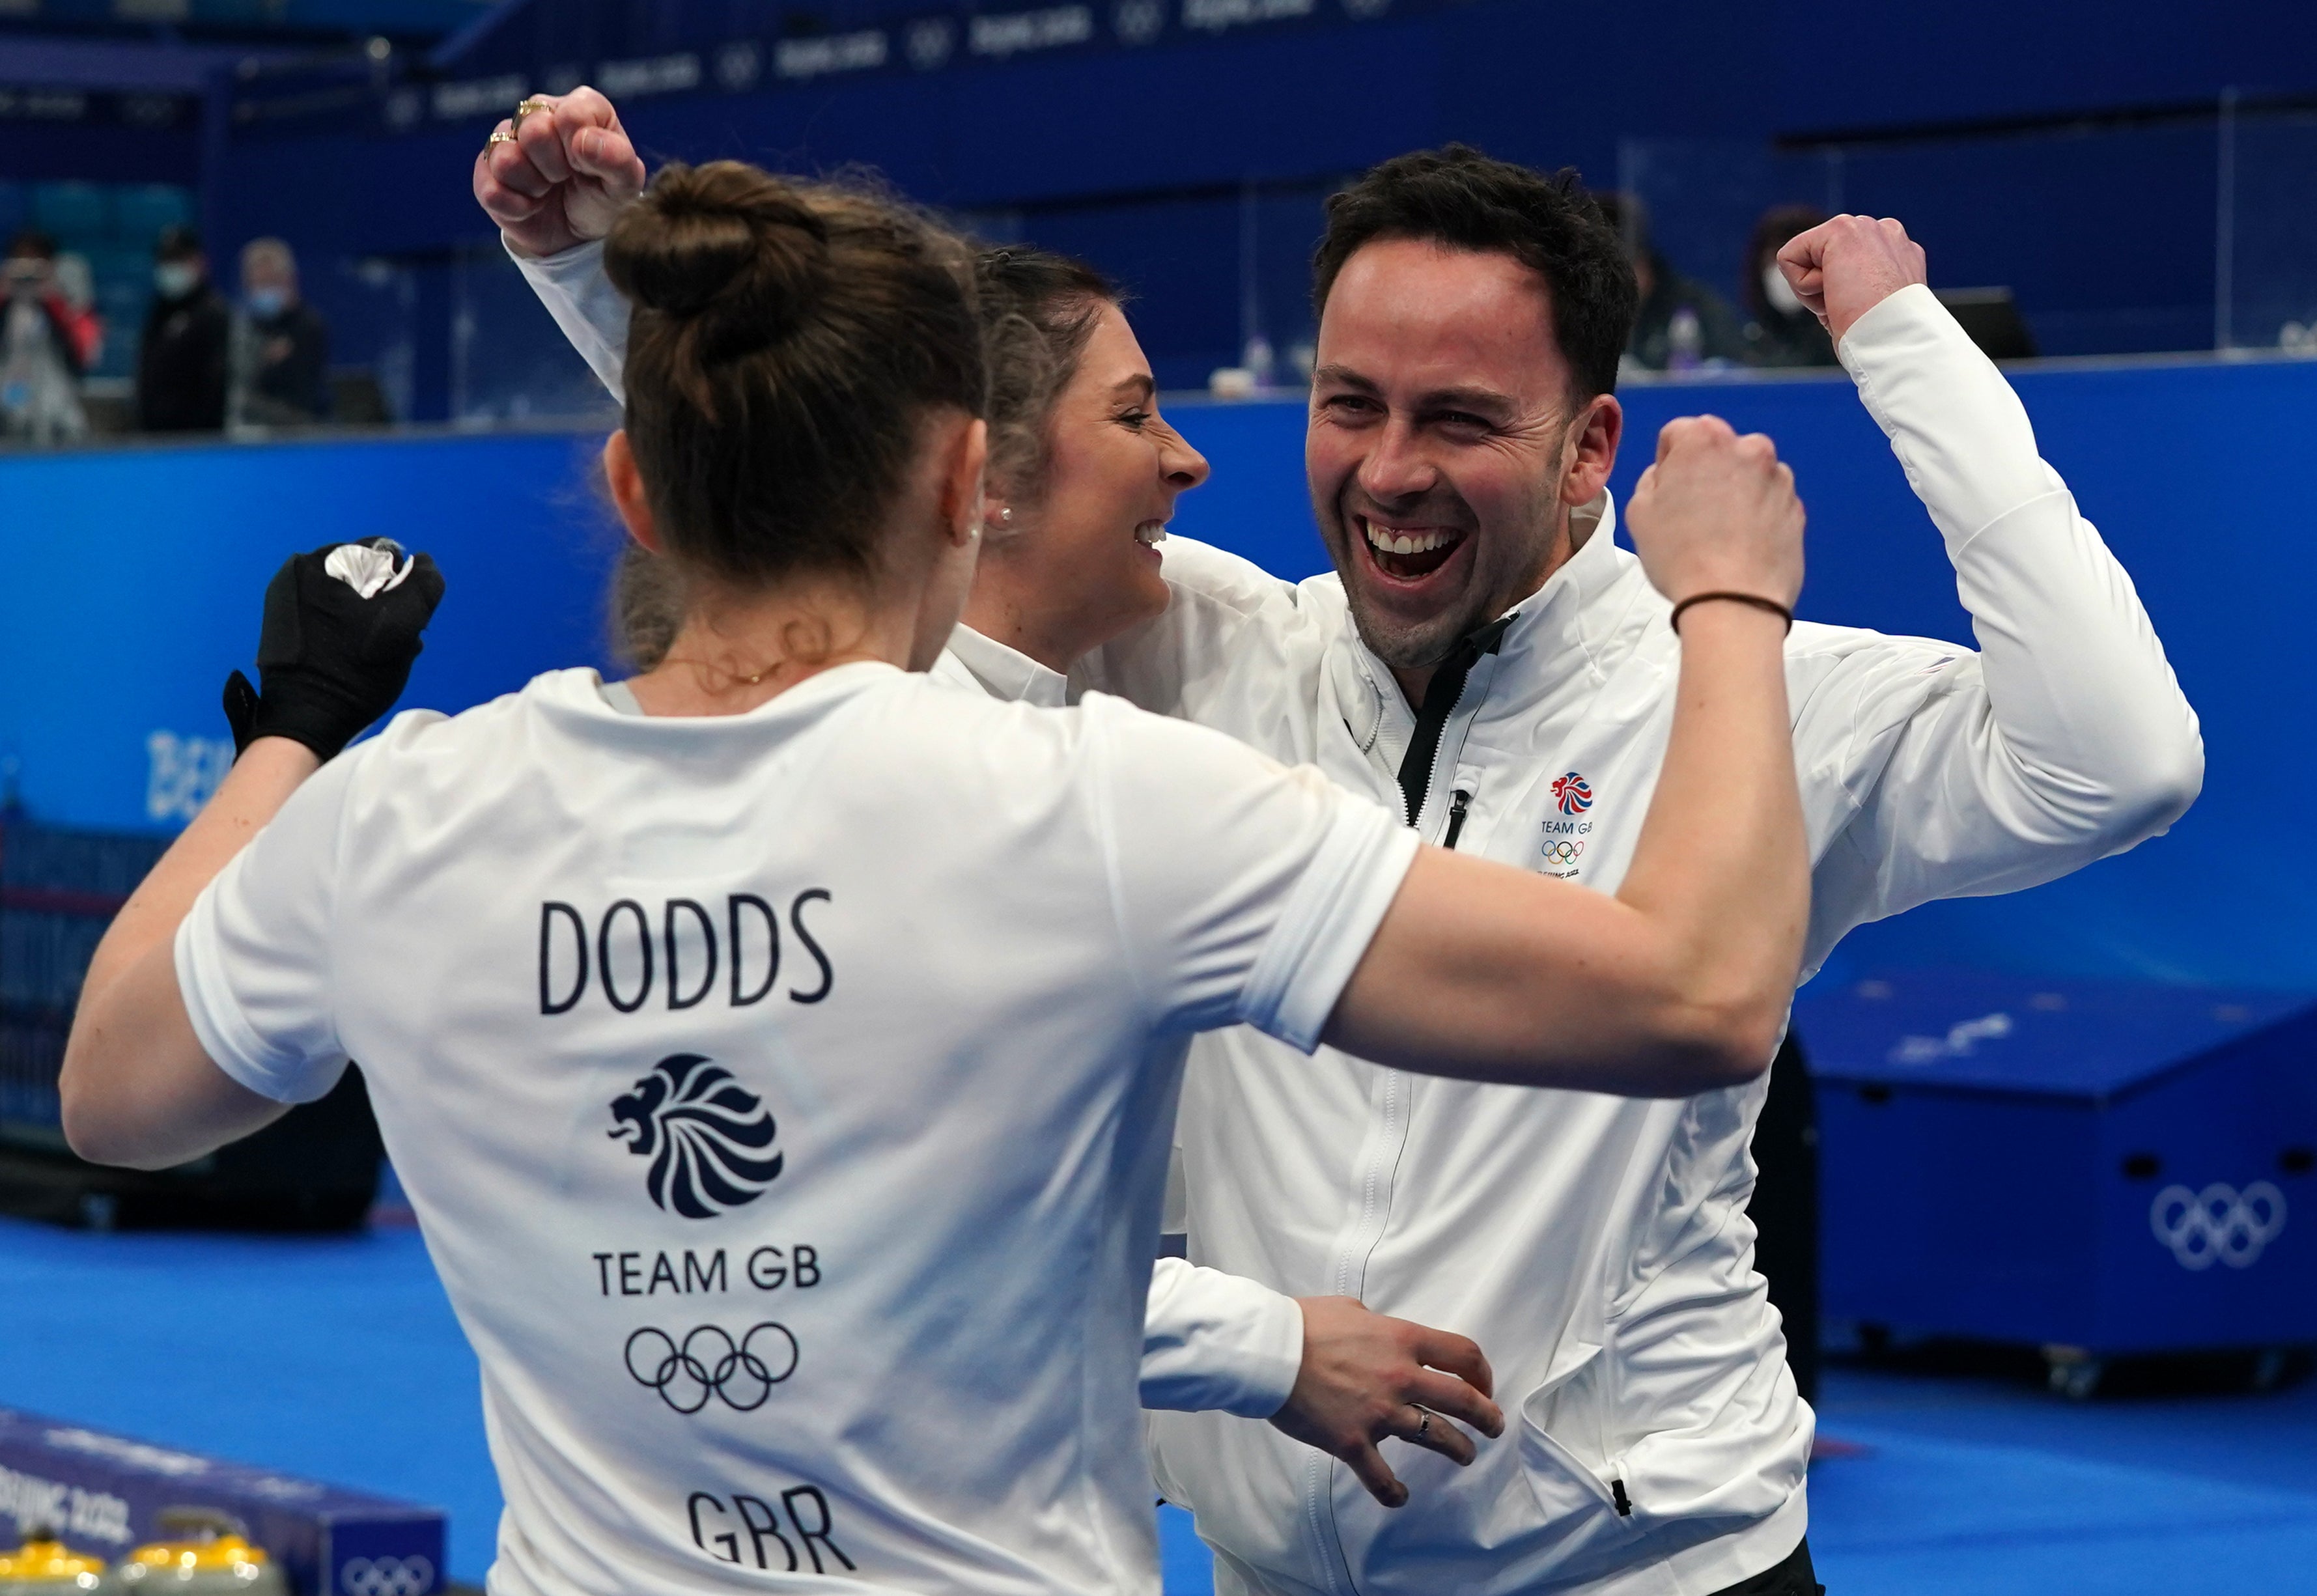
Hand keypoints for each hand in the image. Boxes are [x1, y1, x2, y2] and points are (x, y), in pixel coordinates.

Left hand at [224, 539, 445, 760]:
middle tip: (392, 638)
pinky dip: (345, 630)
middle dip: (384, 603)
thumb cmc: (355, 672)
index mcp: (316, 563)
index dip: (403, 585)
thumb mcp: (403, 626)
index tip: (407, 619)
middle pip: (361, 576)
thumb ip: (423, 586)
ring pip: (346, 598)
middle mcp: (294, 573)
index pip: (379, 554)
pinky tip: (353, 656)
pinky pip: (326, 616)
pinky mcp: (281, 625)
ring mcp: (284, 600)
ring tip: (376, 652)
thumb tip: (423, 562)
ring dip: (368, 619)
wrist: (305, 720)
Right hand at [473, 87, 647, 257]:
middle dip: (556, 168)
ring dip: (534, 187)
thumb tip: (583, 141)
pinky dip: (517, 208)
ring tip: (548, 190)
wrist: (578, 235)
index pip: (571, 114)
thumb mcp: (625, 184)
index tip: (587, 166)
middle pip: (533, 131)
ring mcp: (506, 141)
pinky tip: (530, 207)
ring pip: (506, 159)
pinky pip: (491, 191)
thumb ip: (617, 158)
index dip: (580, 148)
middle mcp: (537, 114)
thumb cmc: (604, 198)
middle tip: (566, 178)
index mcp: (577, 107)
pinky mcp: (485, 173)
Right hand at [1266, 1296, 1503, 1508]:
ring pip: (1436, 1437)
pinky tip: (1401, 1497)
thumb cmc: (1303, 1324)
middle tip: (1494, 1426)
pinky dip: (1394, 1492)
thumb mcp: (1350, 1310)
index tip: (1483, 1384)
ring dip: (1458, 1449)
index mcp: (1402, 1339)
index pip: (1462, 1353)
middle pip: (1463, 1400)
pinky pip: (1381, 1476)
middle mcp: (1400, 1377)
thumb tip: (1380, 1331)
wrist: (1268, 1352)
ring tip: (1465, 1456)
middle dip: (1487, 1416)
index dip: (1481, 1372)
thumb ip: (1376, 1325)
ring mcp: (1379, 1413)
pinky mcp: (1353, 1442)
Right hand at [1625, 416, 1804, 612]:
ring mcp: (1778, 477)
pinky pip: (1769, 501)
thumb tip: (1667, 477)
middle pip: (1719, 450)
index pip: (1678, 433)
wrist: (1734, 602)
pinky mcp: (1796, 507)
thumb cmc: (1681, 556)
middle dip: (1705, 472)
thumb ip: (1652, 480)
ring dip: (1733, 492)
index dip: (1668, 462)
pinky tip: (1740, 544)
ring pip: (1747, 474)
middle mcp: (1749, 448)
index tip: (1667, 491)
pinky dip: (1756, 514)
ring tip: (1718, 533)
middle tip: (1691, 513)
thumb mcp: (1639, 512)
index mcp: (1705, 439)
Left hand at [1775, 215, 1927, 343]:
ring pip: (1806, 258)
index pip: (1840, 266)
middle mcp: (1884, 233)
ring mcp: (1866, 227)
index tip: (1860, 309)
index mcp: (1896, 252)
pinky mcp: (1841, 228)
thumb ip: (1855, 287)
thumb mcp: (1872, 308)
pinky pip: (1789, 257)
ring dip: (1816, 290)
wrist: (1894, 340)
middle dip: (1826, 289)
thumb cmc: (1882, 338)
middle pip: (1821, 260)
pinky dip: (1801, 285)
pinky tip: (1834, 293)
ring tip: (1846, 301)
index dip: (1837, 296)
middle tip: (1852, 307)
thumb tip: (1831, 290)